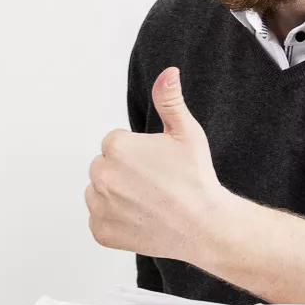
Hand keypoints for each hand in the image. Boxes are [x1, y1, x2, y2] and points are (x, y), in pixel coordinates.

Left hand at [86, 67, 229, 262]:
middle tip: (155, 183)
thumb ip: (169, 100)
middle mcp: (101, 175)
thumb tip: (167, 73)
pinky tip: (141, 218)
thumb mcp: (186, 133)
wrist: (205, 226)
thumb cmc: (196, 179)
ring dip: (117, 194)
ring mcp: (99, 205)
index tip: (158, 164)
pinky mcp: (101, 231)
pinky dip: (115, 219)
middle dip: (124, 171)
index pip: (115, 143)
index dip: (139, 152)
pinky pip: (100, 218)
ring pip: (100, 191)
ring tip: (149, 201)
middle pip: (105, 166)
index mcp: (116, 147)